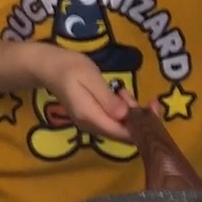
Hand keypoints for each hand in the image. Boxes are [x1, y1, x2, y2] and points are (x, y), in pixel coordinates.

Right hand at [16, 42, 135, 142]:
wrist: (48, 67)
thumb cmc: (69, 68)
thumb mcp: (91, 78)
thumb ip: (107, 99)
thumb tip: (125, 115)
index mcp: (91, 117)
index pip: (122, 133)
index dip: (142, 126)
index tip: (152, 108)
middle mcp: (91, 126)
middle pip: (123, 133)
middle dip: (137, 117)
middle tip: (131, 93)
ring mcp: (90, 124)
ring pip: (119, 127)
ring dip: (129, 112)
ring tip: (123, 91)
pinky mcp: (91, 119)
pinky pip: (112, 121)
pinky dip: (121, 111)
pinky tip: (118, 95)